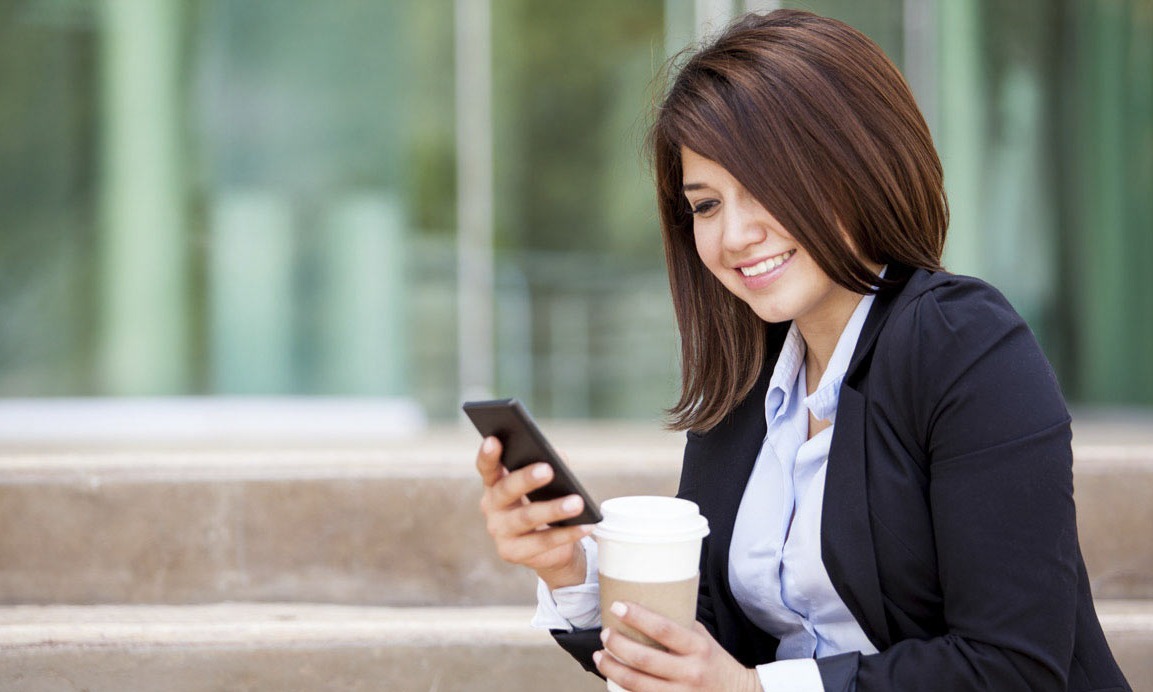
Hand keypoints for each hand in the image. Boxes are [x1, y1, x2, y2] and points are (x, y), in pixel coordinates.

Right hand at [475, 436, 593, 588]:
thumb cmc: (545, 503)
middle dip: (526, 479)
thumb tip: (557, 456)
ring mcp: (499, 532)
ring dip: (553, 509)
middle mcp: (491, 507)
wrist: (549, 548)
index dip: (488, 455)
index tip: (494, 439)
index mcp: (495, 484)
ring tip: (577, 502)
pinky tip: (585, 525)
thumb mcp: (547, 483)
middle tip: (549, 469)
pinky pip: (542, 542)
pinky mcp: (512, 553)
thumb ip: (550, 464)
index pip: (487, 468)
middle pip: (506, 490)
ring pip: (526, 518)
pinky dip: (567, 533)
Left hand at [594, 601, 761, 691]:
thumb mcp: (703, 639)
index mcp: (698, 648)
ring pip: (636, 683)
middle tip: (605, 634)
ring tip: (600, 656)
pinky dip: (622, 687)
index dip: (637, 617)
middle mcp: (689, 672)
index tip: (618, 606)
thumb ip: (680, 625)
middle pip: (643, 658)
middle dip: (617, 644)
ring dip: (612, 668)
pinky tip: (614, 677)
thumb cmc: (716, 662)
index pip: (663, 629)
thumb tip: (649, 604)